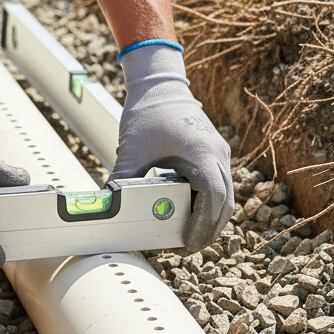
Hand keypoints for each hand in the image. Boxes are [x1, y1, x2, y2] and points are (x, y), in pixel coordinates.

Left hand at [108, 45, 232, 252]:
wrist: (161, 84)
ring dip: (212, 217)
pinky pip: (220, 183)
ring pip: (227, 195)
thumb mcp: (133, 149)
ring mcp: (219, 153)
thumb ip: (122, 179)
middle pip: (226, 203)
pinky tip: (191, 213)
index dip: (203, 226)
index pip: (214, 199)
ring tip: (189, 236)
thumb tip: (107, 206)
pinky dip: (211, 202)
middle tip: (188, 249)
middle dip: (210, 229)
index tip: (187, 244)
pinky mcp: (215, 152)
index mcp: (202, 154)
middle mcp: (217, 154)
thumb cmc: (149, 112)